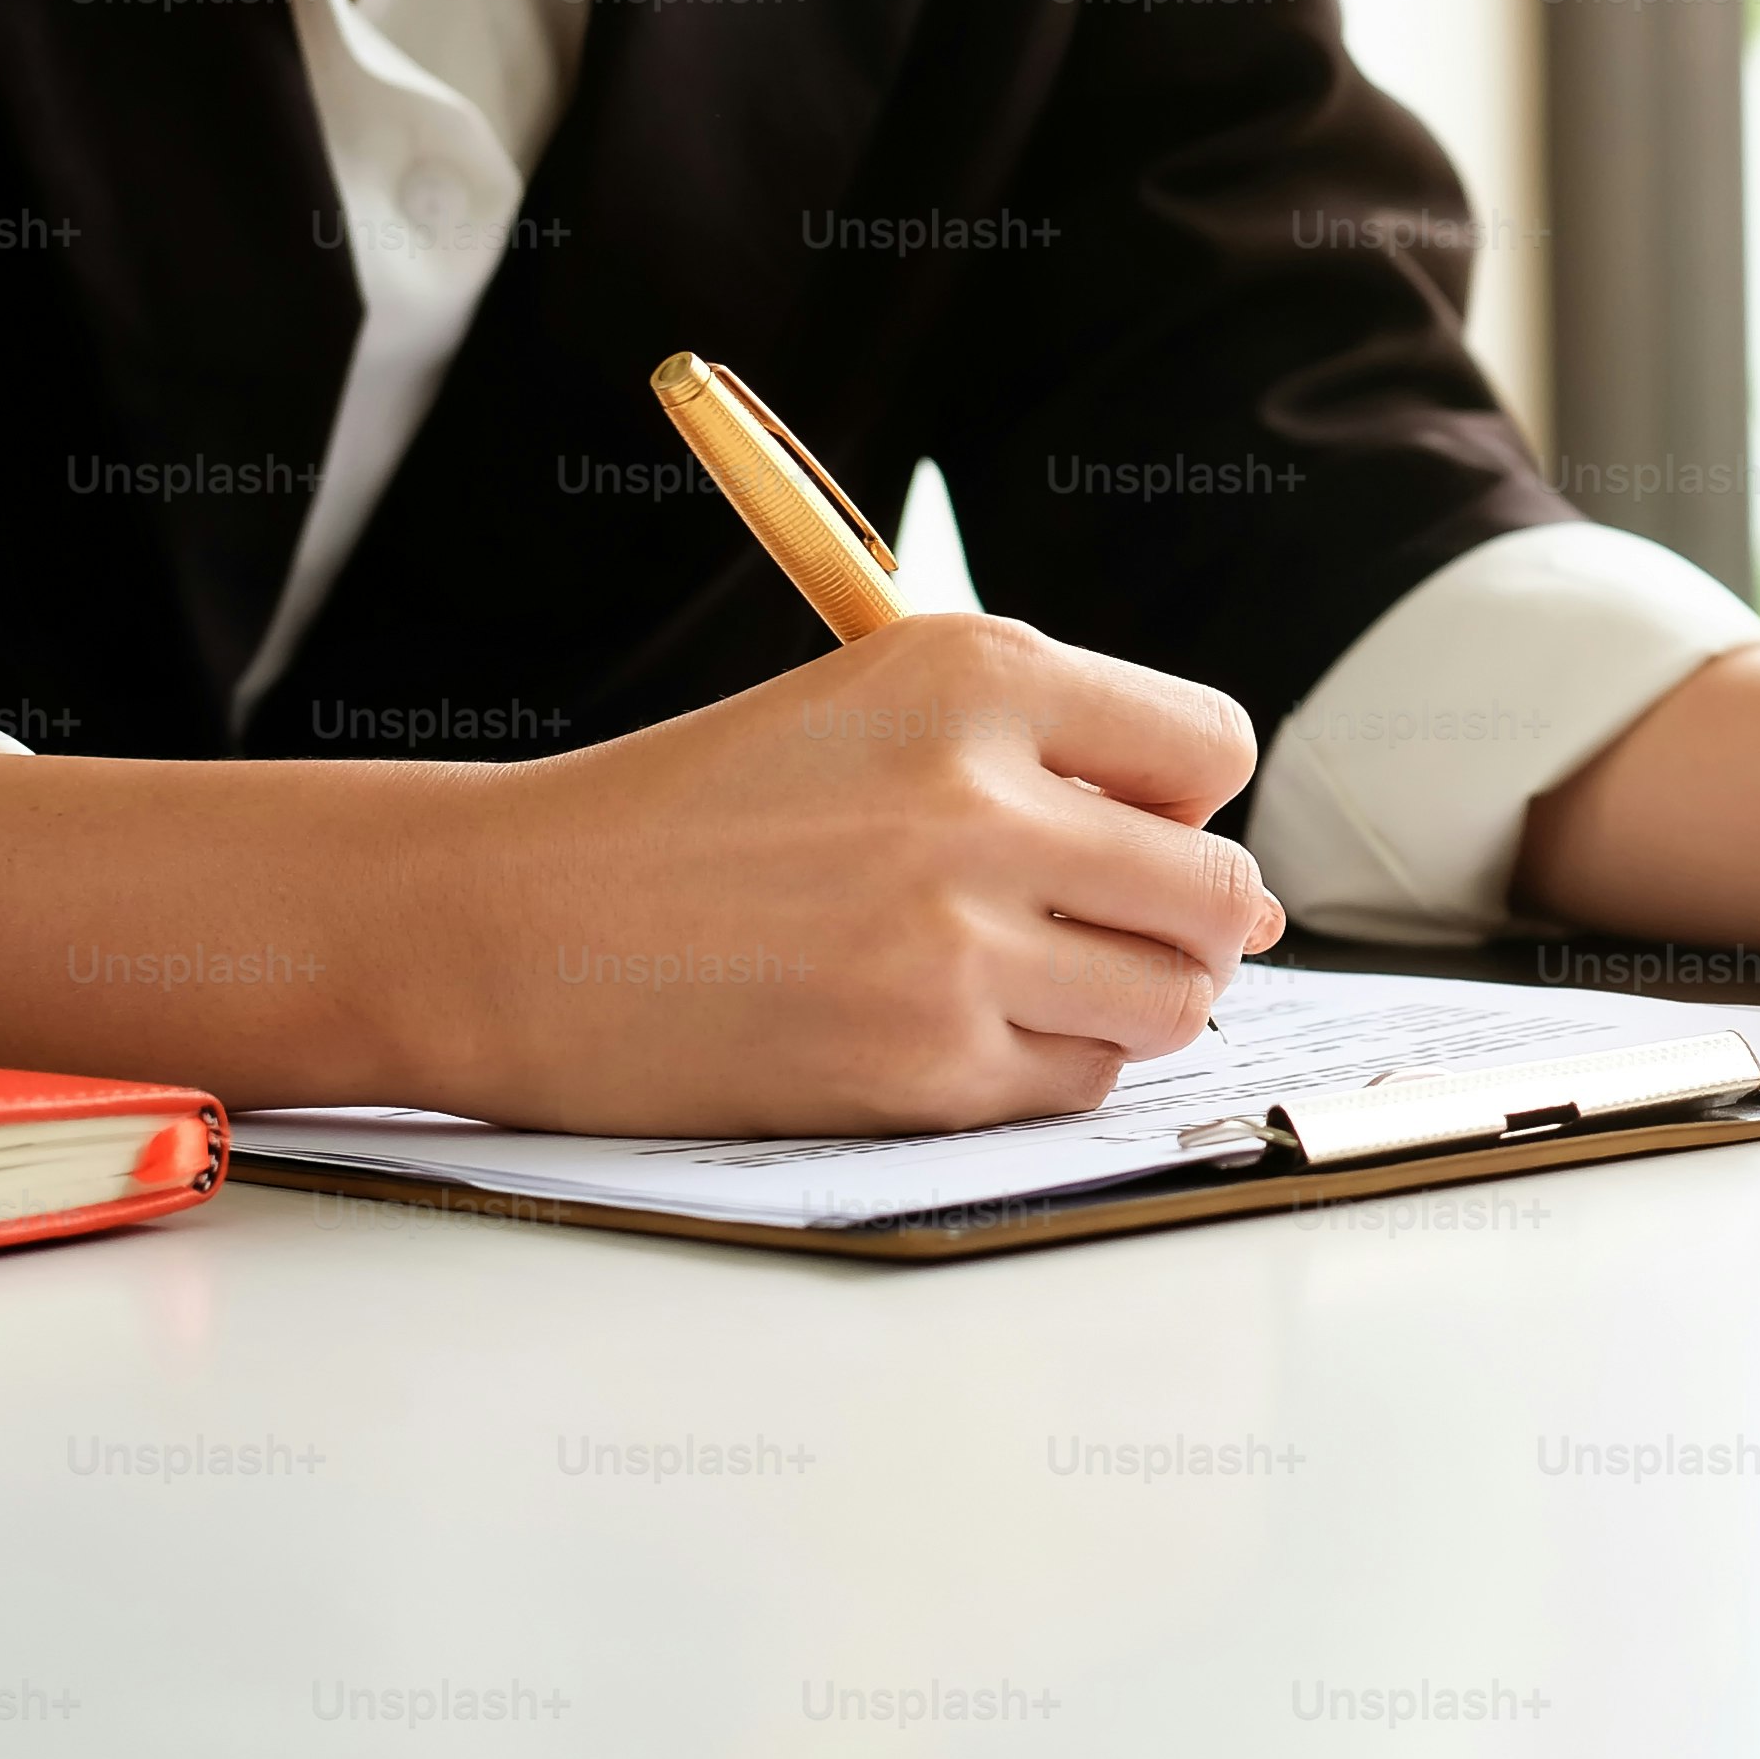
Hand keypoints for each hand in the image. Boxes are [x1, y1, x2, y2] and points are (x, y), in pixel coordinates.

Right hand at [439, 616, 1280, 1134]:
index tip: (1117, 825)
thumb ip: (1059, 769)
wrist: (512, 924)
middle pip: (1219, 889)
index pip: (1210, 749)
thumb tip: (1247, 898)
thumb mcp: (875, 713)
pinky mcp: (921, 1064)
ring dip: (1125, 1002)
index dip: (1179, 800)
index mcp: (974, 675)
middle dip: (1182, 921)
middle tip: (1095, 927)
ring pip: (1174, 1000)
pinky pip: (1080, 1083)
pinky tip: (948, 1031)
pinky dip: (1043, 1070)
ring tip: (1019, 979)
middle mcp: (980, 798)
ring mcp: (955, 941)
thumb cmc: (699, 816)